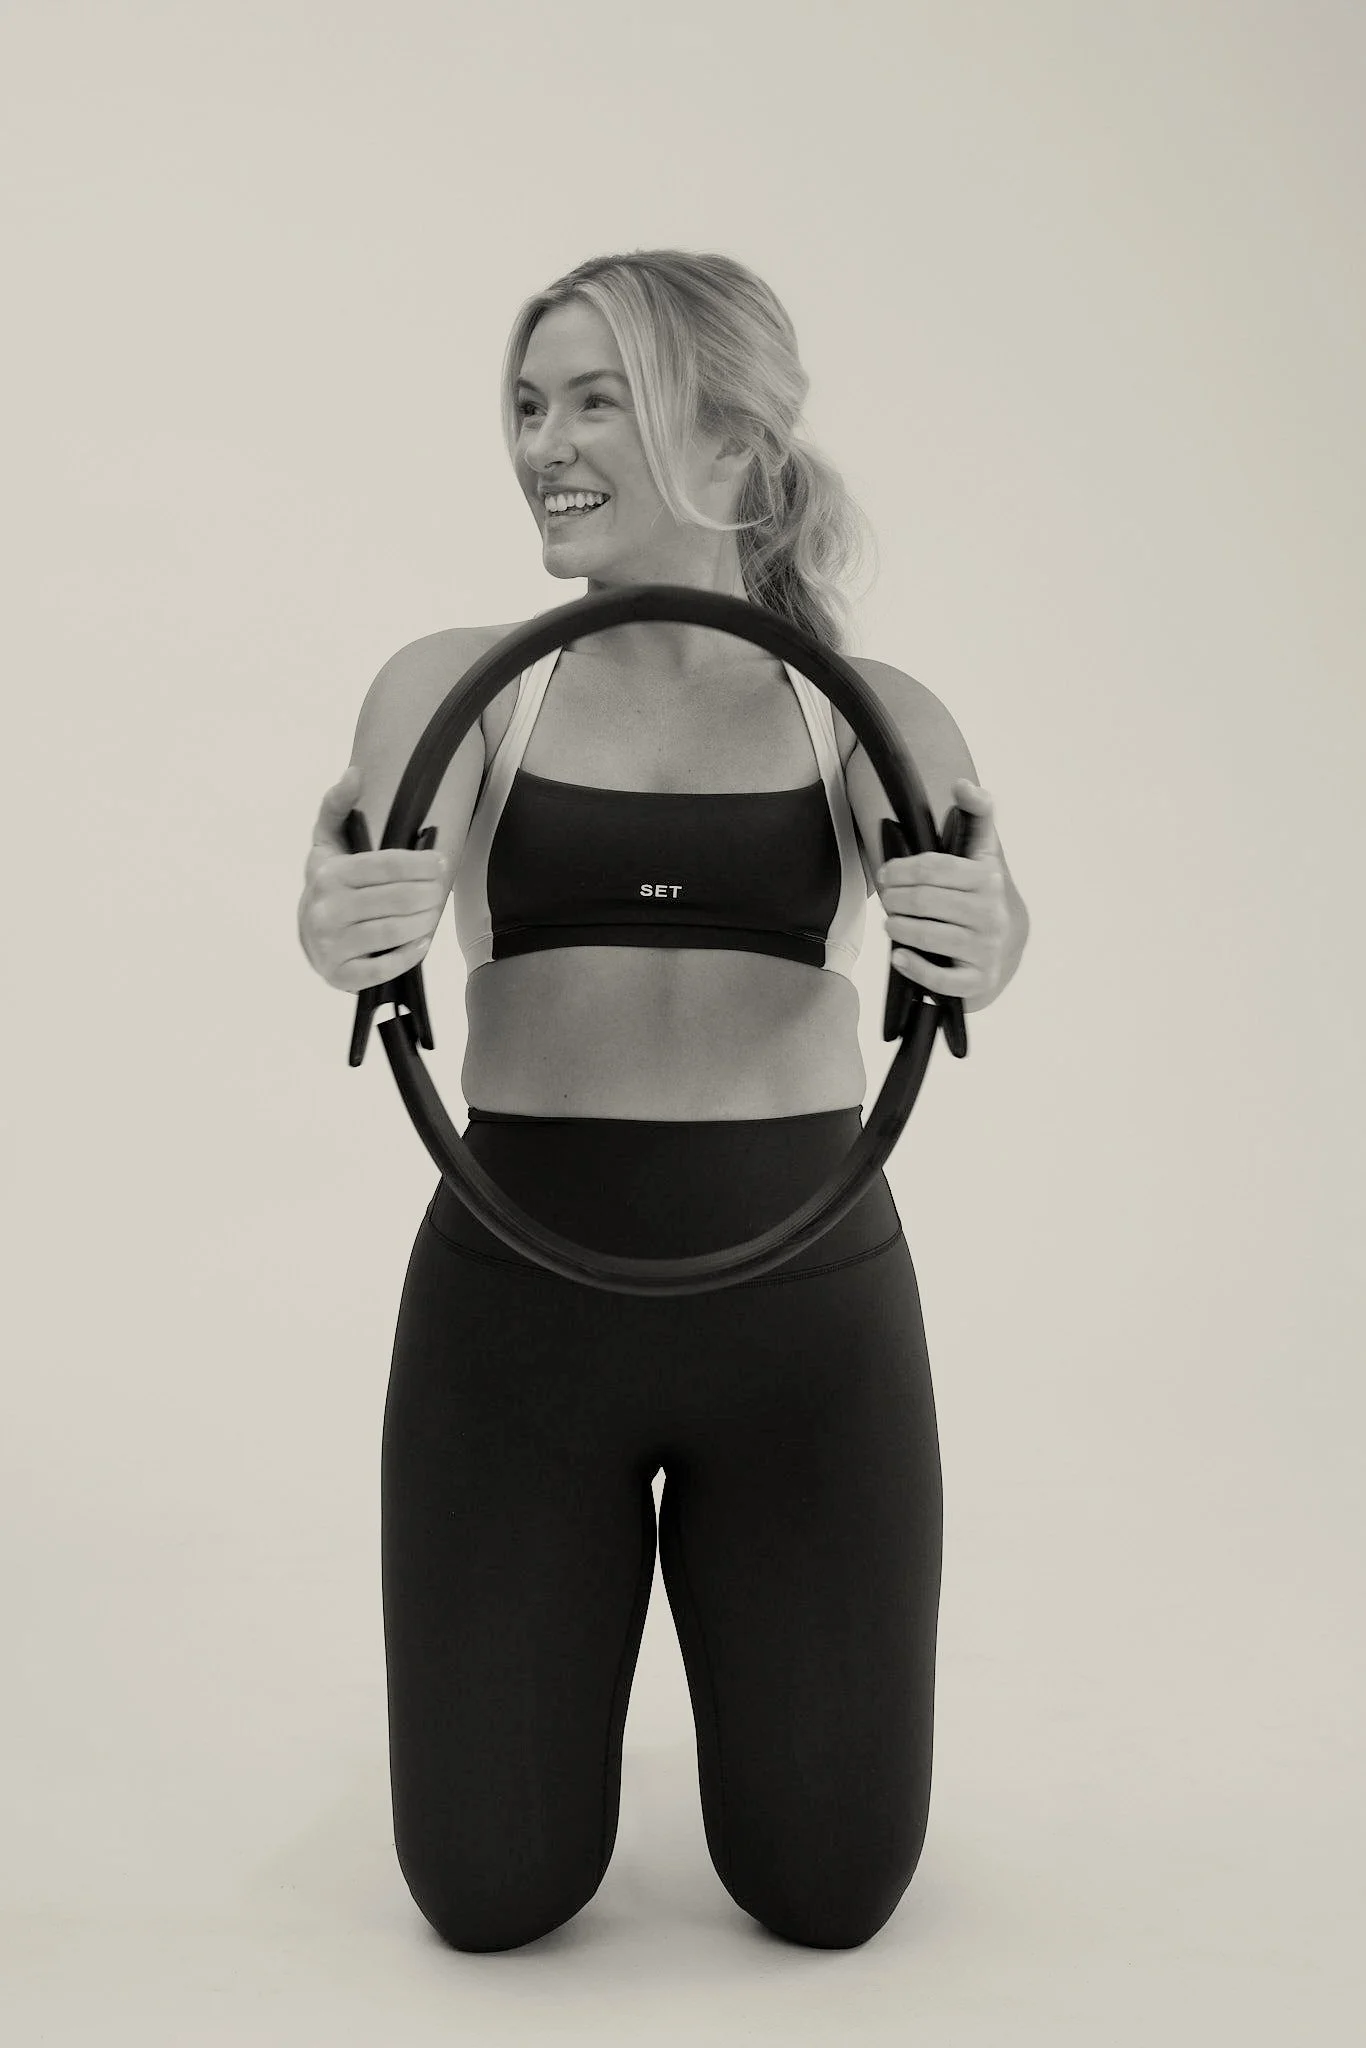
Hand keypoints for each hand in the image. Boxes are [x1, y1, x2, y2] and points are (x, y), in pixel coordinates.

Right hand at [298, 766, 449, 991]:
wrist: (310, 936)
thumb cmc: (330, 883)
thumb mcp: (328, 840)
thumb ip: (338, 805)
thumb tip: (355, 773)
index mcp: (329, 874)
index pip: (387, 866)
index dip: (422, 864)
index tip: (442, 863)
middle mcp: (326, 910)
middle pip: (398, 899)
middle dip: (429, 893)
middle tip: (440, 889)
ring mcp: (332, 946)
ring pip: (395, 931)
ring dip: (424, 921)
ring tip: (433, 912)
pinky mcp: (341, 976)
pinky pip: (385, 968)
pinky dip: (410, 954)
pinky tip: (421, 941)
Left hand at [875, 779, 1009, 1003]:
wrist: (1010, 943)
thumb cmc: (984, 892)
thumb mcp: (984, 852)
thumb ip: (977, 815)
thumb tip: (964, 784)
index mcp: (987, 878)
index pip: (933, 868)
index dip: (901, 870)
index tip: (885, 873)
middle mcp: (990, 914)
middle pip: (924, 902)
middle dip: (895, 899)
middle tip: (886, 899)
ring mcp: (985, 950)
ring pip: (928, 936)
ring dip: (899, 928)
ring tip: (891, 923)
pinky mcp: (978, 981)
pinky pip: (940, 980)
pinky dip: (914, 967)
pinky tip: (899, 956)